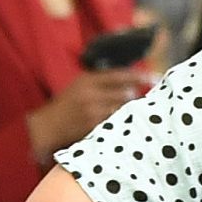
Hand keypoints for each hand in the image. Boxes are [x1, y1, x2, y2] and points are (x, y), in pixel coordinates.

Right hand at [28, 66, 146, 159]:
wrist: (46, 127)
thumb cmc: (66, 106)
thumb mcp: (79, 87)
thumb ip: (102, 83)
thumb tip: (131, 82)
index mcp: (87, 79)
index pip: (120, 74)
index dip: (140, 76)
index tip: (155, 77)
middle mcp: (90, 93)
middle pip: (126, 92)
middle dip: (137, 97)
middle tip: (145, 100)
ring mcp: (92, 110)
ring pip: (123, 109)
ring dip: (130, 111)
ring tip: (134, 114)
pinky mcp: (93, 126)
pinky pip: (115, 123)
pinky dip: (122, 122)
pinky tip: (124, 125)